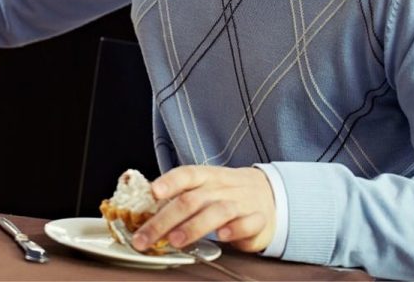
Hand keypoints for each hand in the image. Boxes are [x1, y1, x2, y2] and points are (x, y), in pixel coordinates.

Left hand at [132, 165, 276, 253]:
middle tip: (146, 237)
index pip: (186, 174)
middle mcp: (221, 188)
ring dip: (194, 227)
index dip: (169, 182)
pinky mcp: (257, 220)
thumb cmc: (225, 193)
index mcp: (206, 176)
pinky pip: (247, 223)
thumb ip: (179, 196)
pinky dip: (234, 229)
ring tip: (175, 240)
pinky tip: (222, 237)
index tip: (153, 192)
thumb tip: (145, 210)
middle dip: (165, 220)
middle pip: (191, 200)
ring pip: (217, 211)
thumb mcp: (204, 187)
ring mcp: (240, 203)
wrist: (268, 194)